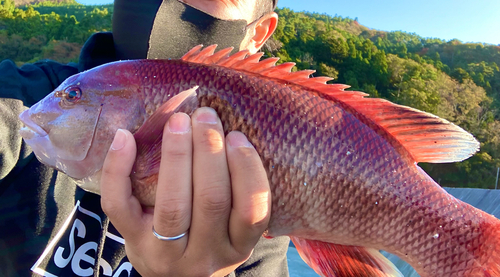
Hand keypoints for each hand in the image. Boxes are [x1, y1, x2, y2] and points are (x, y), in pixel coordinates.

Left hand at [100, 107, 270, 276]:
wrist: (174, 274)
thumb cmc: (209, 237)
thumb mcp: (234, 227)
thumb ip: (238, 192)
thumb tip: (229, 131)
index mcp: (238, 246)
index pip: (251, 211)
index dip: (247, 170)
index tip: (237, 137)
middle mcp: (205, 255)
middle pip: (211, 201)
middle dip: (209, 151)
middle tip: (206, 115)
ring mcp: (165, 252)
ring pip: (172, 205)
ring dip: (176, 155)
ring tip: (179, 121)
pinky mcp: (132, 242)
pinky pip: (119, 205)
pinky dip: (118, 168)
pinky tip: (125, 137)